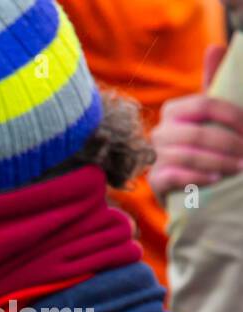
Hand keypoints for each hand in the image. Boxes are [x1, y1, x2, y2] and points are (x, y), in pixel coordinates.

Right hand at [149, 45, 242, 201]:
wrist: (193, 185)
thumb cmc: (208, 144)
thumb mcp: (214, 114)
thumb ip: (215, 82)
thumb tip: (216, 46)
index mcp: (174, 110)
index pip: (204, 105)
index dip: (232, 116)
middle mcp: (159, 132)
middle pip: (198, 133)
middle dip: (230, 145)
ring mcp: (155, 157)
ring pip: (189, 155)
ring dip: (220, 162)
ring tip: (239, 168)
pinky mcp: (154, 181)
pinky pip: (175, 176)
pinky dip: (199, 178)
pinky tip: (217, 179)